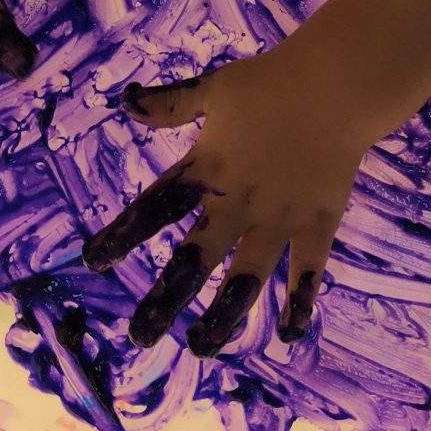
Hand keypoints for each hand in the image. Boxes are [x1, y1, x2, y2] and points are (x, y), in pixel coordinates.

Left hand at [81, 42, 378, 356]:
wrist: (336, 85)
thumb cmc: (271, 83)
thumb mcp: (214, 88)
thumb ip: (171, 104)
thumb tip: (125, 102)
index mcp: (207, 170)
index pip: (155, 208)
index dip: (123, 235)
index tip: (94, 262)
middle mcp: (237, 204)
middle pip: (194, 259)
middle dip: (165, 300)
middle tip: (140, 336)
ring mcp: (278, 219)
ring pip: (246, 278)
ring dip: (223, 316)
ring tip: (202, 347)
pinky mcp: (316, 224)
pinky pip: (308, 272)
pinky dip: (299, 303)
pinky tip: (288, 334)